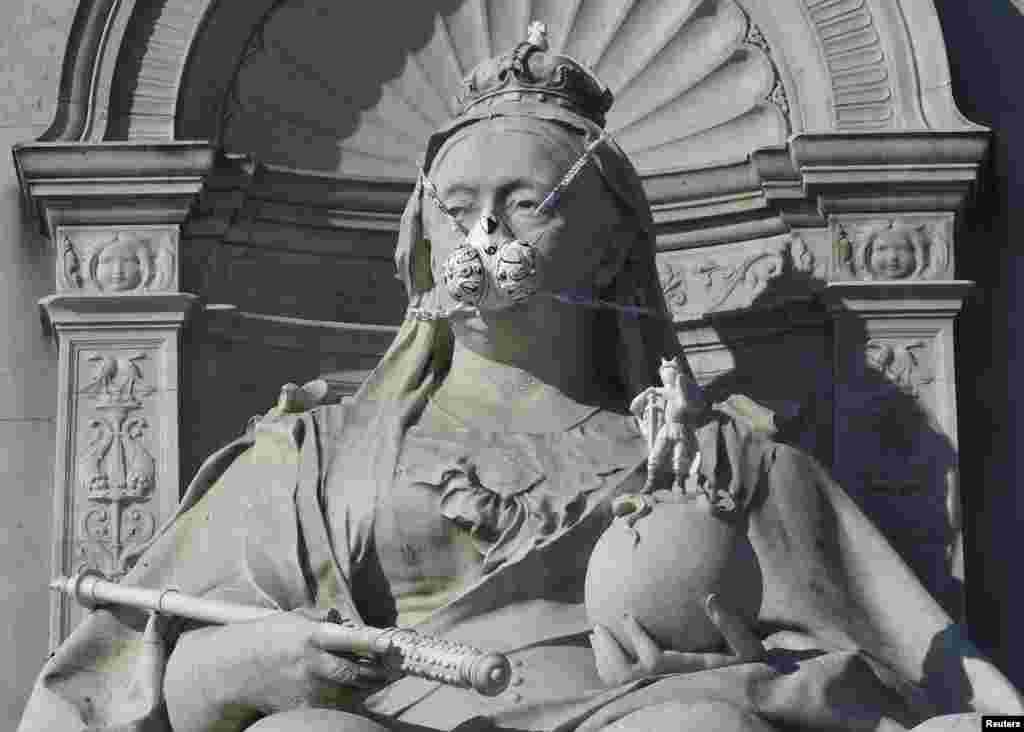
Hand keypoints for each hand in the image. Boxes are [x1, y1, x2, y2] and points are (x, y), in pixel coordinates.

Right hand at [164, 609, 390, 731]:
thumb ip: (321, 617)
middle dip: (380, 670)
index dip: (370, 641)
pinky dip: (350, 696)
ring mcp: (309, 690)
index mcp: (310, 637)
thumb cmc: (269, 639)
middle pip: (357, 672)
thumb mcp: (293, 619)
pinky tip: (350, 686)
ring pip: (353, 691)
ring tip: (379, 673)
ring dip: (368, 683)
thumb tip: (342, 619)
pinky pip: (339, 704)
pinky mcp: (306, 709)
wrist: (236, 672)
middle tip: (396, 663)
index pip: (345, 639)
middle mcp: (312, 665)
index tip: (392, 641)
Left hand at [589, 594, 761, 686]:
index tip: (627, 615)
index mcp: (688, 675)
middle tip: (598, 627)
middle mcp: (668, 689)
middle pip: (627, 676)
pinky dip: (609, 672)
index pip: (654, 661)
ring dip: (604, 660)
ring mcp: (657, 696)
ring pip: (620, 685)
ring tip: (597, 636)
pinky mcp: (651, 700)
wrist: (749, 700)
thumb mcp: (748, 648)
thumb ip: (731, 625)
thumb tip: (710, 597)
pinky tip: (605, 655)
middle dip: (609, 650)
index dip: (637, 637)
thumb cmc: (750, 671)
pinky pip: (622, 690)